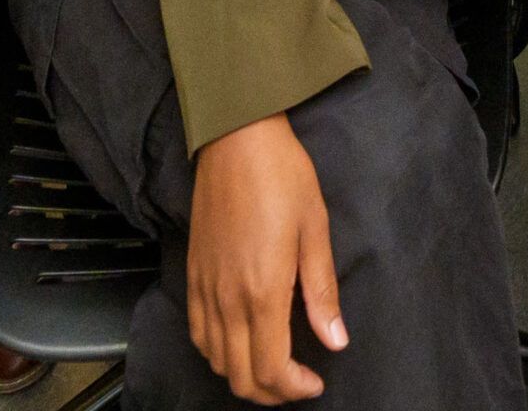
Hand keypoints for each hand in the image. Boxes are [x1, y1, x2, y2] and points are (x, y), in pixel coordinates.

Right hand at [188, 117, 346, 402]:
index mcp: (263, 291)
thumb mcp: (315, 228)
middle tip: (298, 383)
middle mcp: (227, 300)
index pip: (271, 369)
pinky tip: (238, 343)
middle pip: (240, 376)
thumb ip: (322, 291)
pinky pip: (198, 335)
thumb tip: (336, 341)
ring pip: (216, 362)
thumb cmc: (282, 176)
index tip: (315, 382)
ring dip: (244, 376)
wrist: (236, 140)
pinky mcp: (191, 277)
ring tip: (273, 367)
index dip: (294, 388)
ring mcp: (205, 290)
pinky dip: (217, 354)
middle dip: (271, 393)